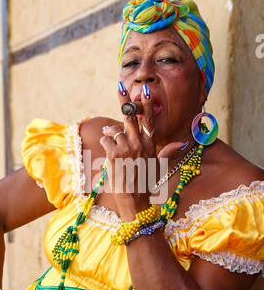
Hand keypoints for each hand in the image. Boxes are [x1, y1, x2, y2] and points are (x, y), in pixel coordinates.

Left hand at [100, 83, 157, 204]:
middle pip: (130, 117)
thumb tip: (183, 143)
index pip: (149, 120)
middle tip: (120, 88)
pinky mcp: (115, 154)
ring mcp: (127, 148)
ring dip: (110, 133)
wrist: (135, 201)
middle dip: (124, 102)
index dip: (146, 105)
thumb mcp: (159, 167)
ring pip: (115, 131)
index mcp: (151, 145)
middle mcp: (140, 144)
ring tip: (111, 139)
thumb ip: (168, 152)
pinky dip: (105, 143)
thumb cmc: (146, 184)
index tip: (143, 91)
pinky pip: (107, 140)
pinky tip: (108, 152)